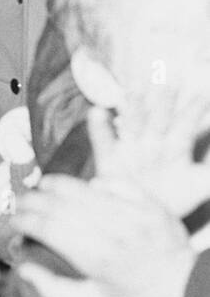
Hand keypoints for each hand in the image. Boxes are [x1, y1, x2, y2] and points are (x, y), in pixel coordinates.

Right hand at [13, 174, 196, 296]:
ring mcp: (129, 213)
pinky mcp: (146, 202)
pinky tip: (83, 188)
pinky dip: (93, 183)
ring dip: (54, 184)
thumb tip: (21, 269)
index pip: (46, 228)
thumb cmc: (133, 296)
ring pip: (80, 188)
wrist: (184, 285)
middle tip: (20, 202)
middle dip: (31, 200)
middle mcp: (109, 231)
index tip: (13, 221)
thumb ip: (54, 289)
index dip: (23, 220)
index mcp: (94, 257)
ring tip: (41, 187)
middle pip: (57, 204)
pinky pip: (111, 182)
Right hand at [84, 89, 209, 220]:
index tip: (202, 95)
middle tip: (169, 81)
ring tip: (134, 88)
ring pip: (133, 123)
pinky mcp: (109, 159)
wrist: (141, 216)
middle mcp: (152, 143)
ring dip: (133, 107)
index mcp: (175, 147)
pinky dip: (99, 127)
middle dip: (165, 102)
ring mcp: (130, 149)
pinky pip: (103, 141)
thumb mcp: (198, 185)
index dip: (193, 112)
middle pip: (160, 118)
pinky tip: (97, 111)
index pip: (186, 125)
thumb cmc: (173, 198)